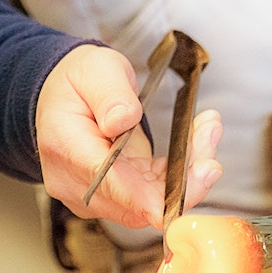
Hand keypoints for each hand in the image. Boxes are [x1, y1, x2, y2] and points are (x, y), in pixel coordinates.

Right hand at [36, 44, 223, 228]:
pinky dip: (178, 175)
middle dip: (184, 176)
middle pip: (138, 202)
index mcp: (66, 147)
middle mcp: (75, 182)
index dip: (152, 196)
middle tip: (210, 133)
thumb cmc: (78, 82)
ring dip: (186, 174)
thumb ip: (110, 95)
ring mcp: (92, 195)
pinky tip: (195, 145)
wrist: (61, 96)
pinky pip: (151, 196)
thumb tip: (122, 121)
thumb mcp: (96, 70)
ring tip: (207, 130)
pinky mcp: (110, 196)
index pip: (111, 183)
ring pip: (150, 202)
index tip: (191, 187)